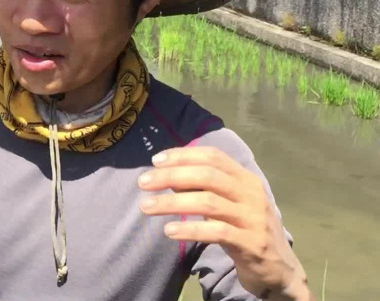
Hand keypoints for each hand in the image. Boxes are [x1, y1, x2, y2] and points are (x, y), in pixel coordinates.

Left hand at [138, 147, 311, 300]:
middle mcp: (252, 194)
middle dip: (171, 176)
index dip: (183, 155)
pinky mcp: (252, 243)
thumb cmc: (245, 230)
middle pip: (208, 176)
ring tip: (146, 206)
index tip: (156, 160)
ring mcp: (254, 218)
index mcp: (246, 179)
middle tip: (143, 182)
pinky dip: (190, 229)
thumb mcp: (228, 204)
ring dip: (172, 203)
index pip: (213, 157)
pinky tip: (169, 230)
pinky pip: (217, 232)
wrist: (280, 268)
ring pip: (208, 202)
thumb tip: (167, 174)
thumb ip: (204, 188)